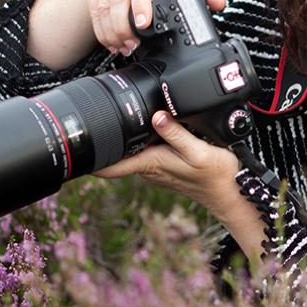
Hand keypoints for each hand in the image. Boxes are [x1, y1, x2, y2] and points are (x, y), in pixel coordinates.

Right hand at [85, 0, 225, 56]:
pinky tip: (111, 41)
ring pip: (102, 4)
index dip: (140, 4)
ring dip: (111, 31)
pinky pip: (93, 7)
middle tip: (132, 46)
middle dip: (123, 26)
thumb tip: (218, 3)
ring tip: (122, 47)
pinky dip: (100, 28)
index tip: (143, 25)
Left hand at [96, 110, 239, 214]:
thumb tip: (156, 116)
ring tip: (129, 116)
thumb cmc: (216, 175)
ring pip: (133, 151)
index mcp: (151, 163)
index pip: (109, 167)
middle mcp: (149, 168)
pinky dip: (145, 139)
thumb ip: (177, 133)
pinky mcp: (165, 166)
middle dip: (108, 137)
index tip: (77, 146)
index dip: (89, 158)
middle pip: (118, 154)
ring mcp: (156, 168)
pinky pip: (147, 151)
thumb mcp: (199, 150)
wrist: (230, 192)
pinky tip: (156, 127)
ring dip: (128, 137)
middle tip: (99, 114)